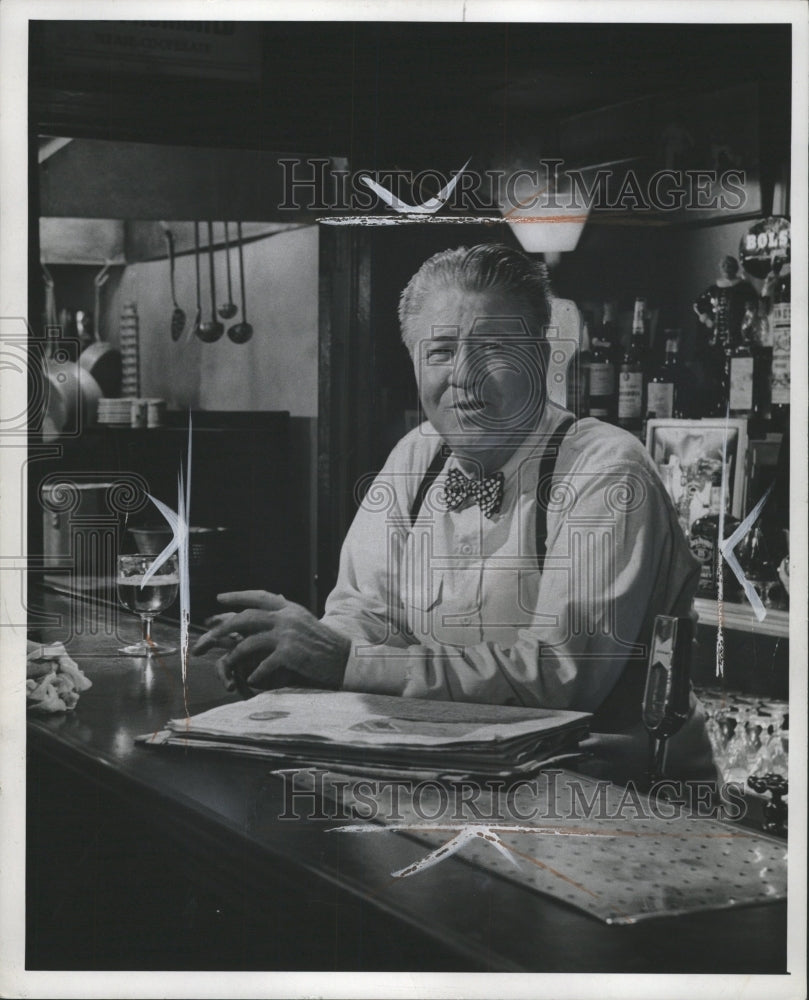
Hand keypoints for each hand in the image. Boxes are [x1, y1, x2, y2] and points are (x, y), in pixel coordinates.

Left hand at [192, 590, 350, 693]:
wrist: (346, 658)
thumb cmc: (326, 642)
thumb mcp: (307, 619)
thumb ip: (288, 612)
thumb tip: (277, 597)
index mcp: (289, 608)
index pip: (258, 596)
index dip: (237, 596)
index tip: (218, 599)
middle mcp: (286, 618)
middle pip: (244, 619)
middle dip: (220, 629)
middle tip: (203, 641)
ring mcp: (288, 636)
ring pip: (248, 643)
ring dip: (232, 657)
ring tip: (225, 667)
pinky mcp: (290, 654)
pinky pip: (263, 665)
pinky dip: (254, 674)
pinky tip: (251, 681)